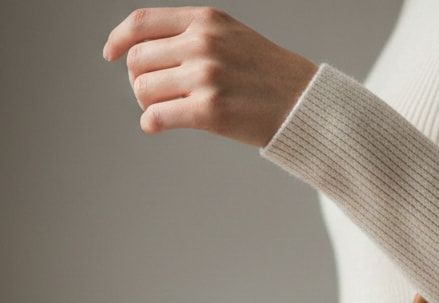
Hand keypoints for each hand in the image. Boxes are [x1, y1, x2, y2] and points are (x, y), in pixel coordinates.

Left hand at [103, 7, 316, 146]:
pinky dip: (152, 123)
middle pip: (139, 60)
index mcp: (206, 21)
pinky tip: (157, 126)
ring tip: (162, 111)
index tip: (111, 54)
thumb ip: (196, 36)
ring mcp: (206, 77)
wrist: (307, 105)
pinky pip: (158, 116)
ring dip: (146, 103)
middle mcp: (202, 44)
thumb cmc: (273, 78)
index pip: (142, 23)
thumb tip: (149, 54)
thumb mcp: (234, 38)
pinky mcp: (210, 111)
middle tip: (153, 96)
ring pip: (143, 88)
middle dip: (138, 80)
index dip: (118, 39)